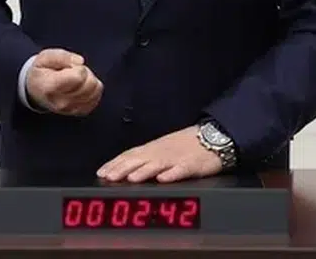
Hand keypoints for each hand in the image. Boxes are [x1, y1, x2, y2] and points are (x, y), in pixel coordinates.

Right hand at [24, 48, 102, 115]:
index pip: (78, 77)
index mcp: (50, 87)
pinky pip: (97, 97)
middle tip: (72, 72)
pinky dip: (92, 89)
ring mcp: (71, 109)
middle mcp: (61, 102)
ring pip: (96, 90)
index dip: (77, 67)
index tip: (68, 67)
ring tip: (76, 79)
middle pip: (90, 83)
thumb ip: (62, 56)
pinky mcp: (80, 112)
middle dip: (85, 72)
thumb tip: (80, 62)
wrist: (36, 91)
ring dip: (89, 80)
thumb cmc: (41, 72)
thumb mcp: (44, 57)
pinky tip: (80, 87)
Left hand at [97, 126, 221, 183]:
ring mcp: (177, 158)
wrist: (214, 136)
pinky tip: (163, 179)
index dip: (115, 164)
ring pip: (157, 164)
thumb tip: (124, 169)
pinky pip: (182, 170)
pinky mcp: (193, 165)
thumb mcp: (163, 148)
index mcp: (153, 149)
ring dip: (144, 171)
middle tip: (108, 177)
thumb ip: (145, 158)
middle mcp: (161, 152)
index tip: (100, 173)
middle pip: (140, 160)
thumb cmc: (187, 144)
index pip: (130, 155)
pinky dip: (172, 174)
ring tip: (131, 178)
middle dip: (123, 169)